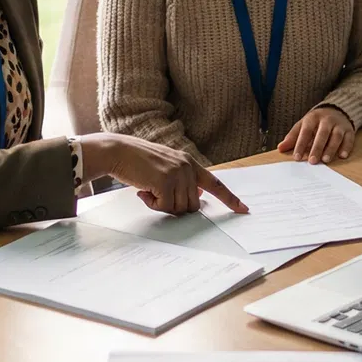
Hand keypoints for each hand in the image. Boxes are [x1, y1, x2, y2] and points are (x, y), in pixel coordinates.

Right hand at [75, 133, 248, 216]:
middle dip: (175, 206)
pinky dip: (152, 204)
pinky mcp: (165, 182)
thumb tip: (195, 200)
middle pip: (193, 205)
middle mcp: (187, 167)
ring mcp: (177, 174)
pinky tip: (143, 191)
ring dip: (162, 205)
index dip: (229, 198)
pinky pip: (165, 208)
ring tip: (148, 190)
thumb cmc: (137, 162)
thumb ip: (182, 180)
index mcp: (189, 163)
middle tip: (156, 195)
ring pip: (179, 209)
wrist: (118, 151)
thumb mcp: (165, 166)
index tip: (243, 209)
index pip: (215, 183)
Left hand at [278, 105, 355, 162]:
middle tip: (312, 161)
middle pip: (322, 134)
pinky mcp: (349, 130)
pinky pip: (349, 138)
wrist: (336, 110)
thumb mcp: (303, 125)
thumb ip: (292, 137)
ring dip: (331, 148)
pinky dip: (346, 147)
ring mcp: (339, 125)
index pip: (306, 131)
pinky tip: (342, 156)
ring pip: (336, 136)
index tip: (297, 157)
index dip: (301, 144)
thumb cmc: (316, 122)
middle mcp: (327, 120)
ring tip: (325, 160)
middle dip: (317, 148)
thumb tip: (280, 148)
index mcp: (313, 118)